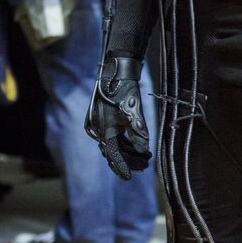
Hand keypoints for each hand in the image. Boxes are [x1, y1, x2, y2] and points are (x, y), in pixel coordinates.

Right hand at [85, 56, 151, 180]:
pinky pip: (110, 136)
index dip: (128, 165)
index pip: (116, 156)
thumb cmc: (126, 90)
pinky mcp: (99, 121)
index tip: (140, 170)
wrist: (115, 72)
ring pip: (112, 145)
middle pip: (114, 152)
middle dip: (130, 159)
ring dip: (127, 152)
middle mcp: (97, 130)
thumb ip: (139, 135)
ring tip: (142, 157)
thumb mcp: (135, 113)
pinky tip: (133, 146)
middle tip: (144, 165)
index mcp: (104, 130)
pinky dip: (122, 142)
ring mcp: (96, 125)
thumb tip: (144, 152)